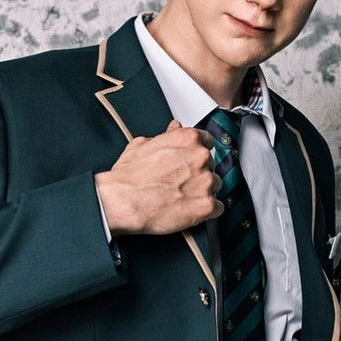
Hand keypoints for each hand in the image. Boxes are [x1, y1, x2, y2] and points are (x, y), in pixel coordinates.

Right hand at [95, 119, 223, 235]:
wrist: (123, 201)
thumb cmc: (128, 176)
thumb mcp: (142, 144)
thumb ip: (166, 136)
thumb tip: (174, 128)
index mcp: (188, 139)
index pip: (207, 142)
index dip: (198, 154)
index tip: (192, 162)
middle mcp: (201, 157)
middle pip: (211, 165)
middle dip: (199, 174)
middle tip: (181, 183)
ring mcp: (206, 182)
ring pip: (216, 186)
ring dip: (204, 192)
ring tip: (183, 198)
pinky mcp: (207, 205)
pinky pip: (218, 208)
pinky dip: (208, 211)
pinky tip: (192, 211)